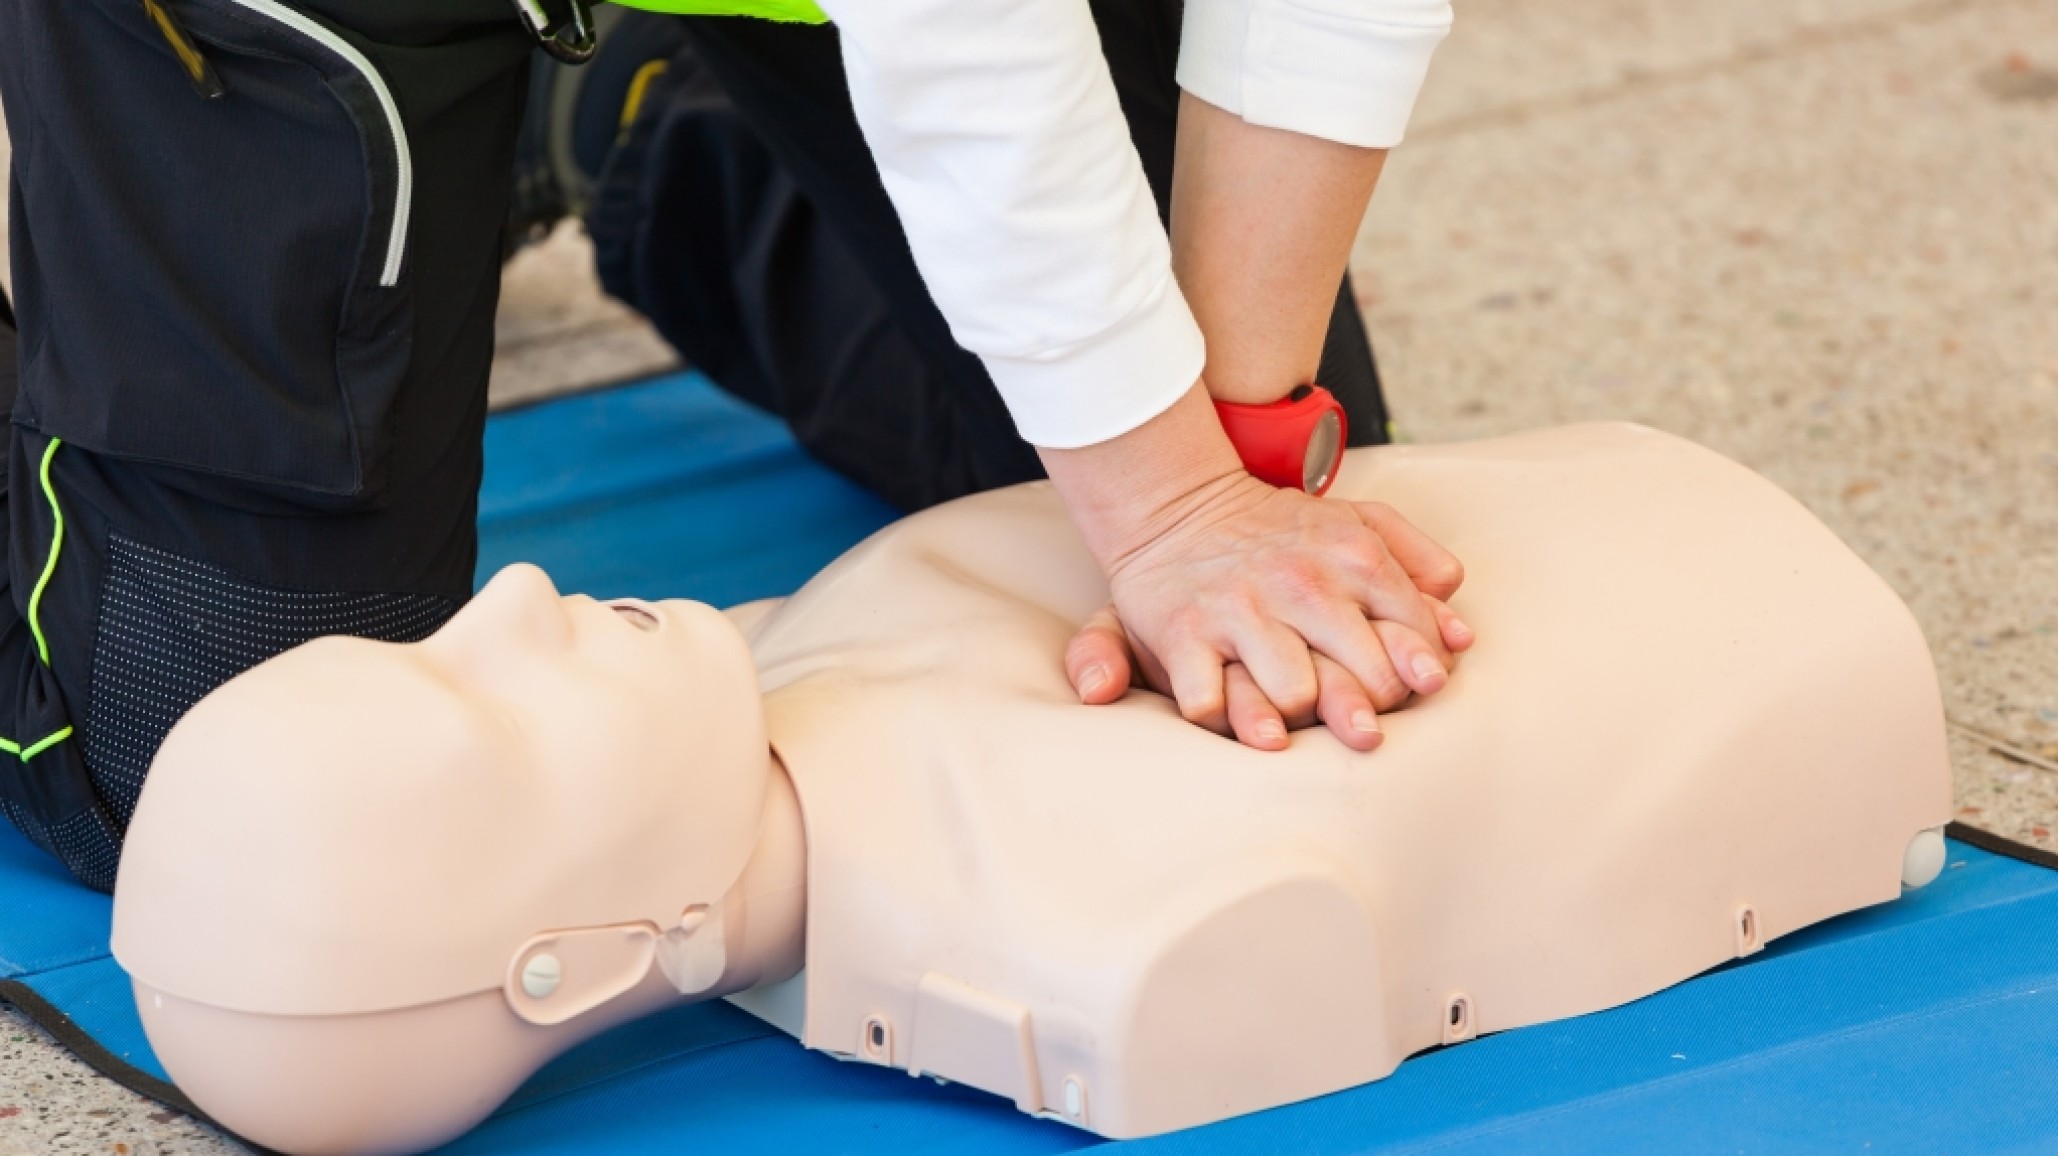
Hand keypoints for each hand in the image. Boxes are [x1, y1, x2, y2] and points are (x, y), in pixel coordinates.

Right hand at [1062, 475, 1471, 751]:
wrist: (1176, 508)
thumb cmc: (1278, 531)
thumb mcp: (1357, 520)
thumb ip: (1418, 563)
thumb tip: (1462, 636)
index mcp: (1353, 556)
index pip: (1414, 634)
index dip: (1419, 672)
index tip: (1412, 689)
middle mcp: (1300, 583)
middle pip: (1367, 678)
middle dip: (1372, 709)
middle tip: (1361, 723)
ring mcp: (1239, 611)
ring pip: (1295, 698)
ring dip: (1298, 719)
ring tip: (1297, 722)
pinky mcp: (1182, 636)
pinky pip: (1210, 704)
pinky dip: (1224, 721)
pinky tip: (1237, 719)